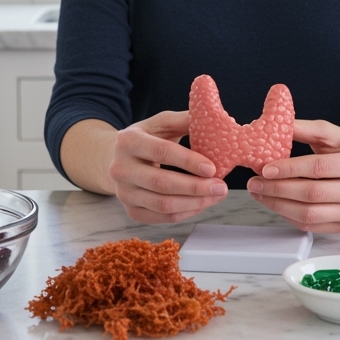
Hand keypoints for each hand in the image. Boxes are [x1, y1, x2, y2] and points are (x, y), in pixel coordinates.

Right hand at [109, 110, 228, 223]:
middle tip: (221, 187)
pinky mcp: (131, 211)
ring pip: (162, 205)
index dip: (188, 162)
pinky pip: (162, 218)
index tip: (212, 169)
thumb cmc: (147, 139)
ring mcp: (124, 193)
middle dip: (195, 187)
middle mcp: (121, 169)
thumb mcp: (161, 123)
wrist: (118, 158)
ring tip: (216, 196)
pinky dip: (186, 213)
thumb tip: (214, 121)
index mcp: (128, 141)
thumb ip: (184, 121)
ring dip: (194, 203)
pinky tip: (201, 203)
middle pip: (161, 183)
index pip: (161, 152)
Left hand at [245, 119, 339, 232]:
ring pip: (309, 214)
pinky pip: (311, 226)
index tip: (265, 168)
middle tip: (254, 183)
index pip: (318, 168)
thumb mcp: (331, 133)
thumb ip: (305, 129)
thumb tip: (275, 126)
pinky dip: (288, 216)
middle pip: (312, 194)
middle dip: (277, 189)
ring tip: (260, 194)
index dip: (289, 169)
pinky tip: (276, 204)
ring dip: (278, 205)